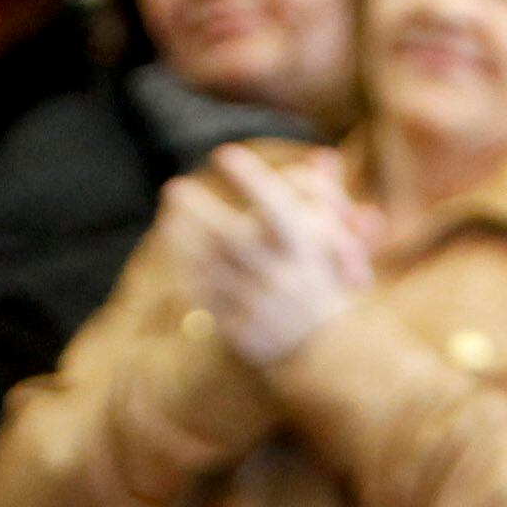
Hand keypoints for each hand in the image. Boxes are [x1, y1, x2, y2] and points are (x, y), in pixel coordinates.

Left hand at [164, 148, 377, 369]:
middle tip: (174, 186)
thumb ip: (328, 199)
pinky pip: (207, 297)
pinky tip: (178, 255)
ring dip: (184, 241)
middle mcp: (281, 277)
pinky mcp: (240, 329)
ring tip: (167, 218)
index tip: (224, 152)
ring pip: (211, 267)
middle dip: (199, 210)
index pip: (277, 209)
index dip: (251, 179)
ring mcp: (258, 305)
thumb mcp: (339, 243)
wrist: (330, 354)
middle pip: (230, 237)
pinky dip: (190, 274)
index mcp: (307, 253)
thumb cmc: (331, 286)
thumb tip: (322, 156)